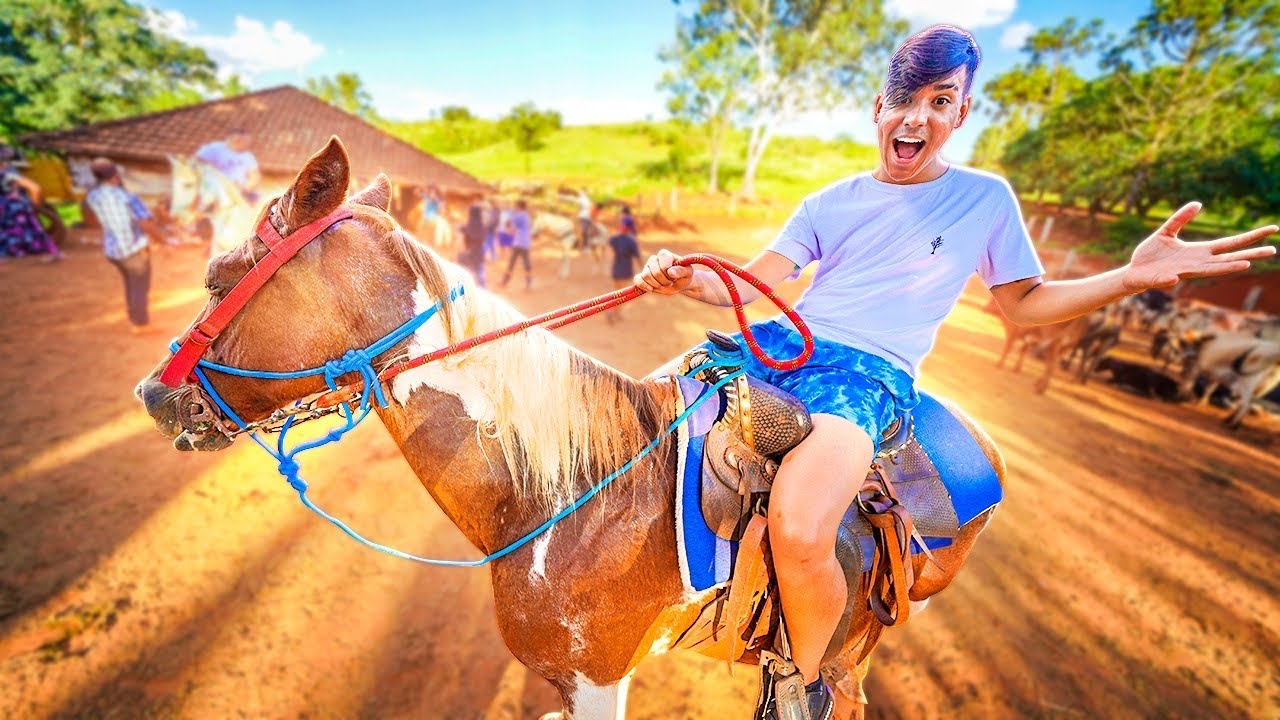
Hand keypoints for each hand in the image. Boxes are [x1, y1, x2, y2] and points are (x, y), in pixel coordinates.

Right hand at [635, 248, 692, 294]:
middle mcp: (654, 259)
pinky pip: (637, 280)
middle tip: (670, 283)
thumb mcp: (688, 273)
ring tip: (663, 285)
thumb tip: (670, 272)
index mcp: (664, 255)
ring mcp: (647, 267)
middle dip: (664, 281)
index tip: (675, 277)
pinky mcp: (642, 276)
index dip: (669, 275)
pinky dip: (643, 285)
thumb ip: (681, 271)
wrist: (680, 283)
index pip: (663, 266)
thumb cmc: (684, 276)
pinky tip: (651, 289)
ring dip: (656, 285)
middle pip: (654, 272)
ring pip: (646, 276)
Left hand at [1122, 202, 1276, 291]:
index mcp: (1199, 251)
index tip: (1272, 229)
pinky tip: (1176, 277)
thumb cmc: (1151, 254)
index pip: (1230, 243)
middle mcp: (1196, 263)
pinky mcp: (1163, 279)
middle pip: (1228, 258)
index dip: (1250, 237)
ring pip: (1208, 271)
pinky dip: (1171, 278)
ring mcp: (1182, 272)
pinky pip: (1168, 278)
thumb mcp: (1166, 232)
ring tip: (1245, 265)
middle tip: (1273, 250)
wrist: (1133, 272)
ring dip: (1227, 268)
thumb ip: (1180, 219)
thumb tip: (1198, 204)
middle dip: (1250, 254)